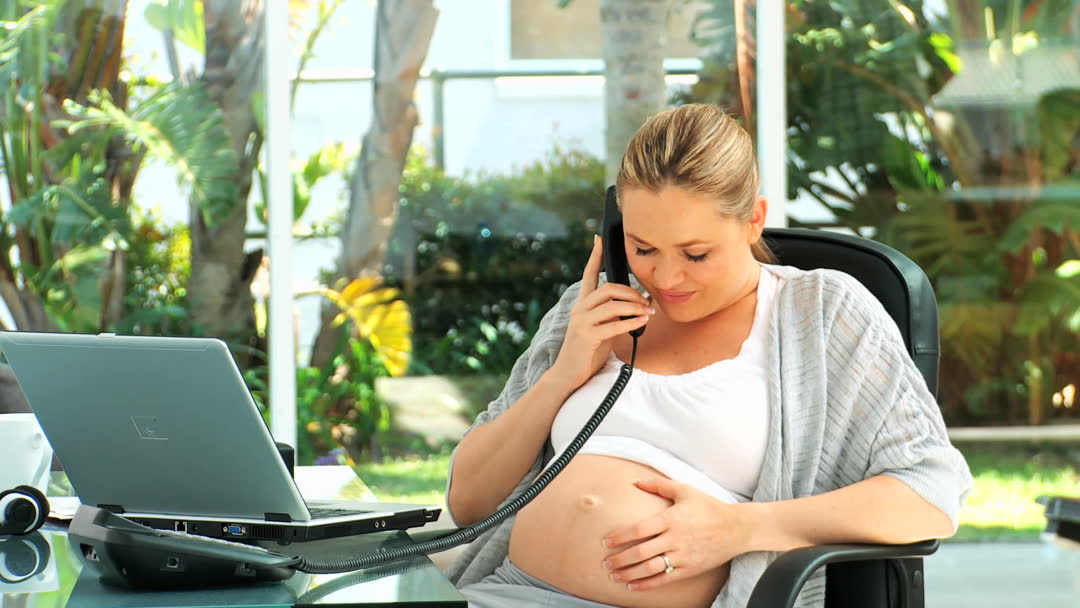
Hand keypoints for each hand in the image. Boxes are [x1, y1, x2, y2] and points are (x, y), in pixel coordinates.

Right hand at [548, 235, 652, 389]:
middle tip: (646, 301)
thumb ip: (616, 315)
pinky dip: (631, 322)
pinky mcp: (587, 336)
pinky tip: (642, 322)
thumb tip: (642, 304)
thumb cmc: (588, 351)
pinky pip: (614, 324)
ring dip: (635, 307)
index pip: (589, 274)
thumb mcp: (603, 329)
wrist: (569, 374)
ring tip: (648, 312)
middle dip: (631, 292)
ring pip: (612, 304)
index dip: (594, 255)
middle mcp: (580, 309)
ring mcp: (582, 322)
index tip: (599, 238)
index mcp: (582, 304)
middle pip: (608, 288)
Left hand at [600, 478, 748, 590]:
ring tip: (614, 576)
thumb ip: (659, 485)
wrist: (737, 528)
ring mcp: (682, 556)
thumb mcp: (685, 490)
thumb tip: (636, 481)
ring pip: (650, 568)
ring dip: (629, 574)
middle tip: (605, 563)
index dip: (620, 536)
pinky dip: (648, 584)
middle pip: (641, 552)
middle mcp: (675, 538)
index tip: (606, 541)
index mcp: (671, 518)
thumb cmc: (709, 507)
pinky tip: (633, 585)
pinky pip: (665, 579)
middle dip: (620, 559)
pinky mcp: (689, 569)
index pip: (639, 530)